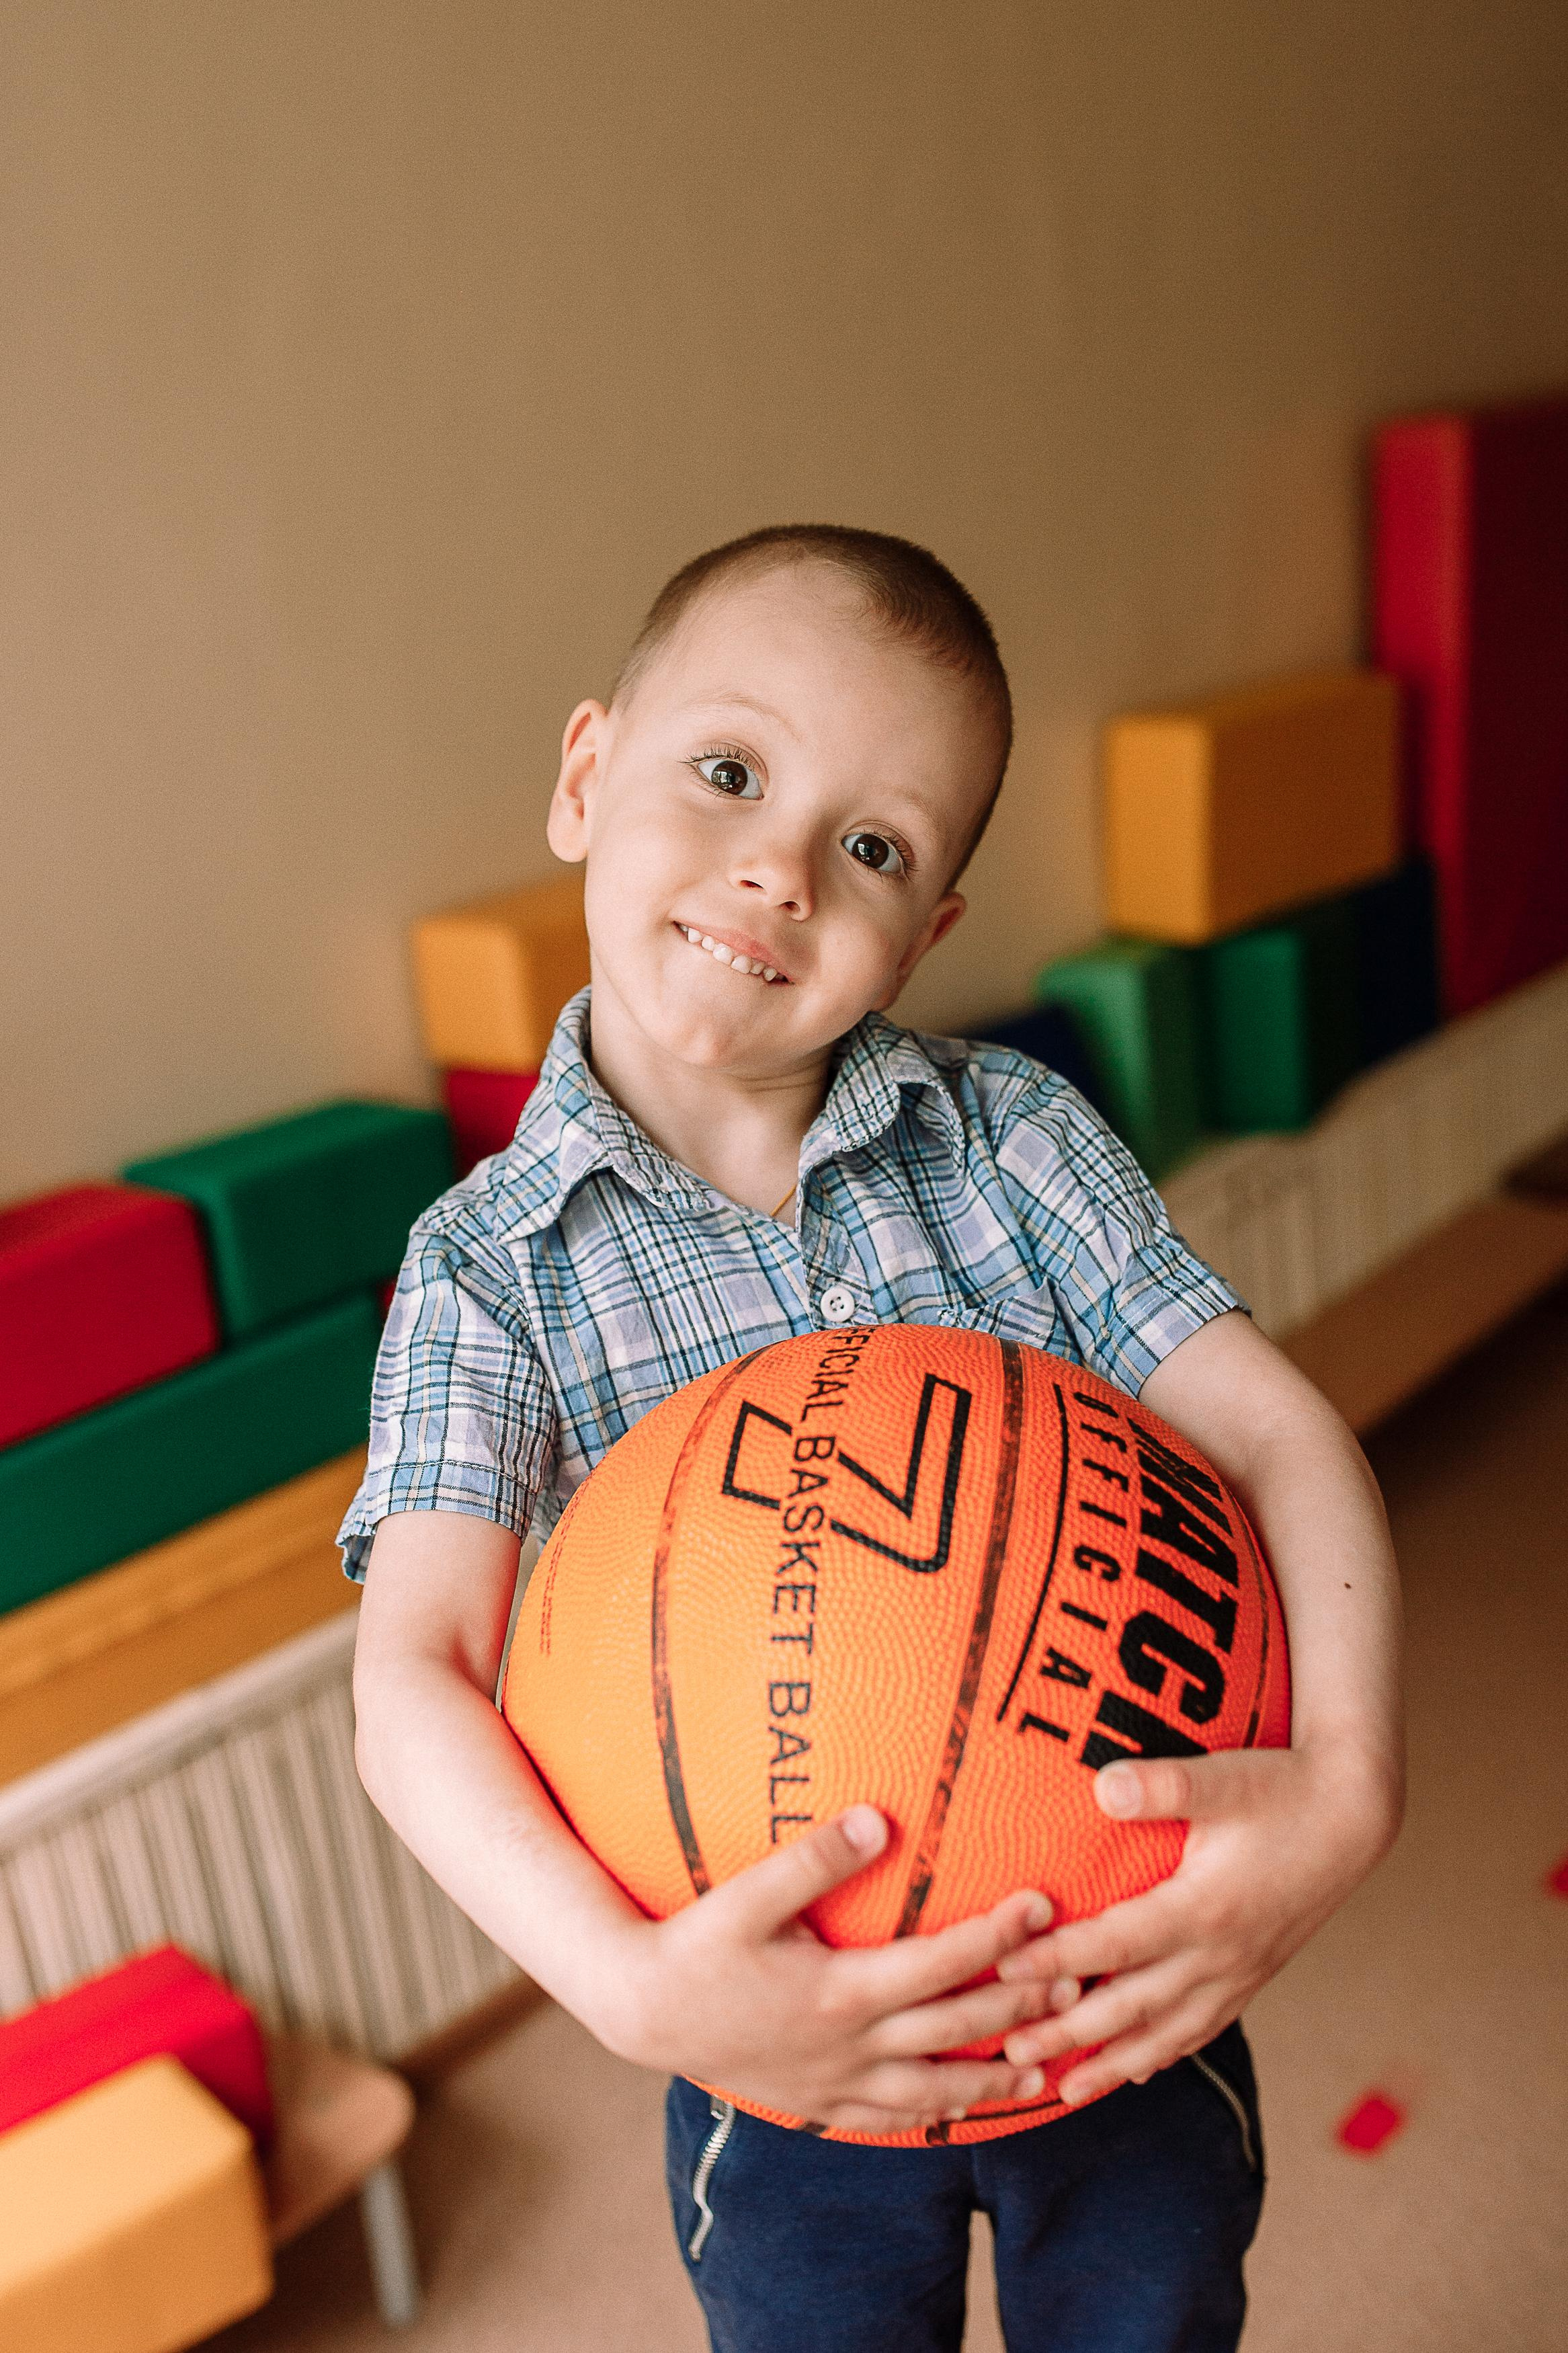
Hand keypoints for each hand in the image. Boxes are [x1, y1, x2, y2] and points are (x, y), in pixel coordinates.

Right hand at [601, 1806, 1070, 2135]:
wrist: (642, 2012)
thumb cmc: (694, 1945)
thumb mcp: (746, 1895)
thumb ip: (814, 1858)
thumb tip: (878, 1819)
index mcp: (840, 1990)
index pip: (941, 1965)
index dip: (997, 1938)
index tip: (1042, 1906)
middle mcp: (850, 2044)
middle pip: (956, 2032)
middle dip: (1020, 2008)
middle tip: (1076, 1986)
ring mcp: (836, 2081)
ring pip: (935, 2089)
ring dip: (995, 2078)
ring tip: (1046, 2068)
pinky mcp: (820, 2101)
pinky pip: (893, 2118)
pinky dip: (938, 2114)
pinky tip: (964, 2107)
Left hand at [995, 1743, 1400, 2104]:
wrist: (1351, 1818)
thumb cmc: (1281, 1790)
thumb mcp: (1223, 1778)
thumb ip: (1163, 1785)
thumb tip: (1102, 1787)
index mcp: (1204, 1910)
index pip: (1115, 1946)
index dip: (1057, 1960)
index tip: (1002, 1970)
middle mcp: (1219, 1956)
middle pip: (1130, 2008)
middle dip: (1067, 2033)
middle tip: (1008, 2053)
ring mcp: (1237, 1975)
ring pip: (1165, 2034)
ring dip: (1111, 2064)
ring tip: (1061, 2090)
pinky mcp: (1250, 1978)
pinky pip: (1200, 2030)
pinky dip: (1162, 2055)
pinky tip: (1136, 2073)